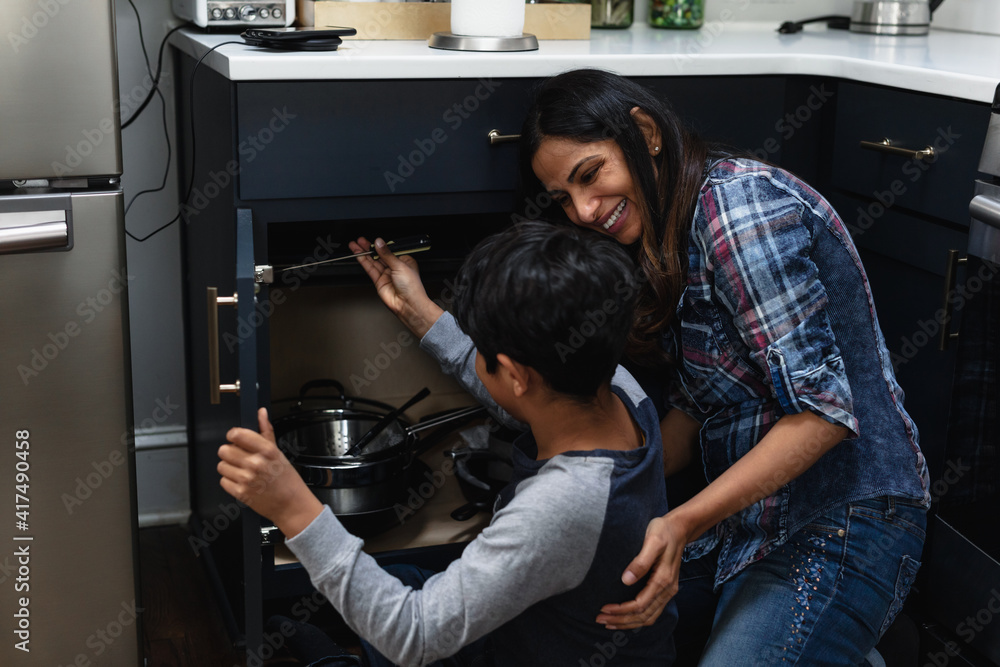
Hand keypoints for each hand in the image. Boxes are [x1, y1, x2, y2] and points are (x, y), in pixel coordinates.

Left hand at [217, 408, 323, 537]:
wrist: (291, 504)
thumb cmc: (286, 479)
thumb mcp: (278, 452)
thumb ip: (266, 431)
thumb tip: (261, 413)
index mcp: (266, 450)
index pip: (237, 434)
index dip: (233, 436)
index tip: (236, 439)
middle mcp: (256, 463)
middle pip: (224, 450)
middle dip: (230, 453)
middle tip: (240, 458)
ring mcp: (247, 479)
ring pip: (222, 466)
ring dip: (229, 468)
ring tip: (242, 471)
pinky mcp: (240, 493)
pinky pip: (223, 481)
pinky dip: (230, 482)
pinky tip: (241, 481)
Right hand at [349, 236, 443, 337]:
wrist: (408, 304)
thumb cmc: (412, 287)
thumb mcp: (400, 265)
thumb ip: (387, 254)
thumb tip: (379, 243)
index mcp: (404, 261)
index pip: (390, 250)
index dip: (381, 245)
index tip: (373, 239)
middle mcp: (395, 268)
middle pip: (380, 255)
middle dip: (369, 247)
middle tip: (360, 240)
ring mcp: (386, 275)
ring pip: (373, 261)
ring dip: (364, 253)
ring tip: (355, 245)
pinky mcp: (379, 281)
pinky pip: (370, 269)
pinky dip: (364, 261)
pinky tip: (359, 254)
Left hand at [596, 512, 687, 628]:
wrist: (679, 528)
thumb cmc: (663, 532)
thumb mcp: (652, 541)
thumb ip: (640, 561)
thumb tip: (625, 580)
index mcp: (663, 580)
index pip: (640, 605)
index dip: (621, 610)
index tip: (603, 609)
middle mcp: (667, 589)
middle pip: (644, 616)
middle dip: (622, 620)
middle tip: (600, 619)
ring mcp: (668, 591)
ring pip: (648, 617)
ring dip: (628, 622)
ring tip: (609, 622)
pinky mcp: (665, 589)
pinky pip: (652, 611)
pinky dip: (638, 618)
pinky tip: (625, 617)